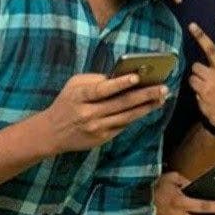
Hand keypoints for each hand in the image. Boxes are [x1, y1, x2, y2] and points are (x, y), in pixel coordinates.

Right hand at [39, 73, 168, 154]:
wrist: (51, 132)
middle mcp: (88, 113)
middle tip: (163, 87)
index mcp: (79, 96)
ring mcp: (96, 128)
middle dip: (145, 94)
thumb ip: (97, 81)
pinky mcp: (102, 138)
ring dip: (147, 107)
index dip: (120, 83)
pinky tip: (149, 107)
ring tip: (162, 98)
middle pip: (121, 103)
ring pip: (127, 116)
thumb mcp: (74, 86)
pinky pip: (124, 125)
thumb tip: (125, 76)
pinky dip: (137, 115)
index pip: (102, 89)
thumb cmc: (67, 102)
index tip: (137, 77)